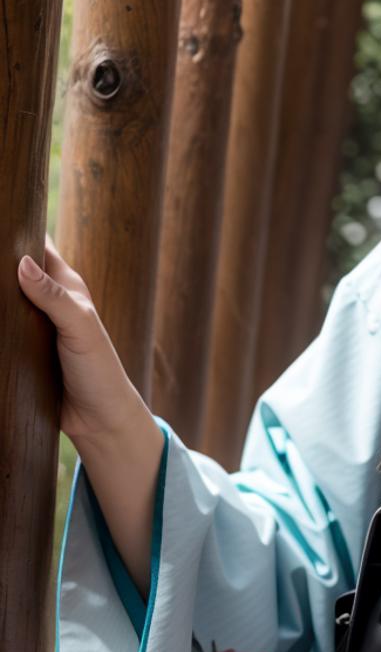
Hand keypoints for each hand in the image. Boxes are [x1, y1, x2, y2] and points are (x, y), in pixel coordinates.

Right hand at [16, 234, 146, 446]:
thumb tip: (20, 263)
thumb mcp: (81, 328)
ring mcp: (29, 327)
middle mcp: (45, 302)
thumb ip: (54, 297)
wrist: (98, 420)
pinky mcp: (17, 352)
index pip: (37, 247)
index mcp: (65, 287)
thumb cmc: (99, 369)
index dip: (16, 231)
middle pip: (10, 273)